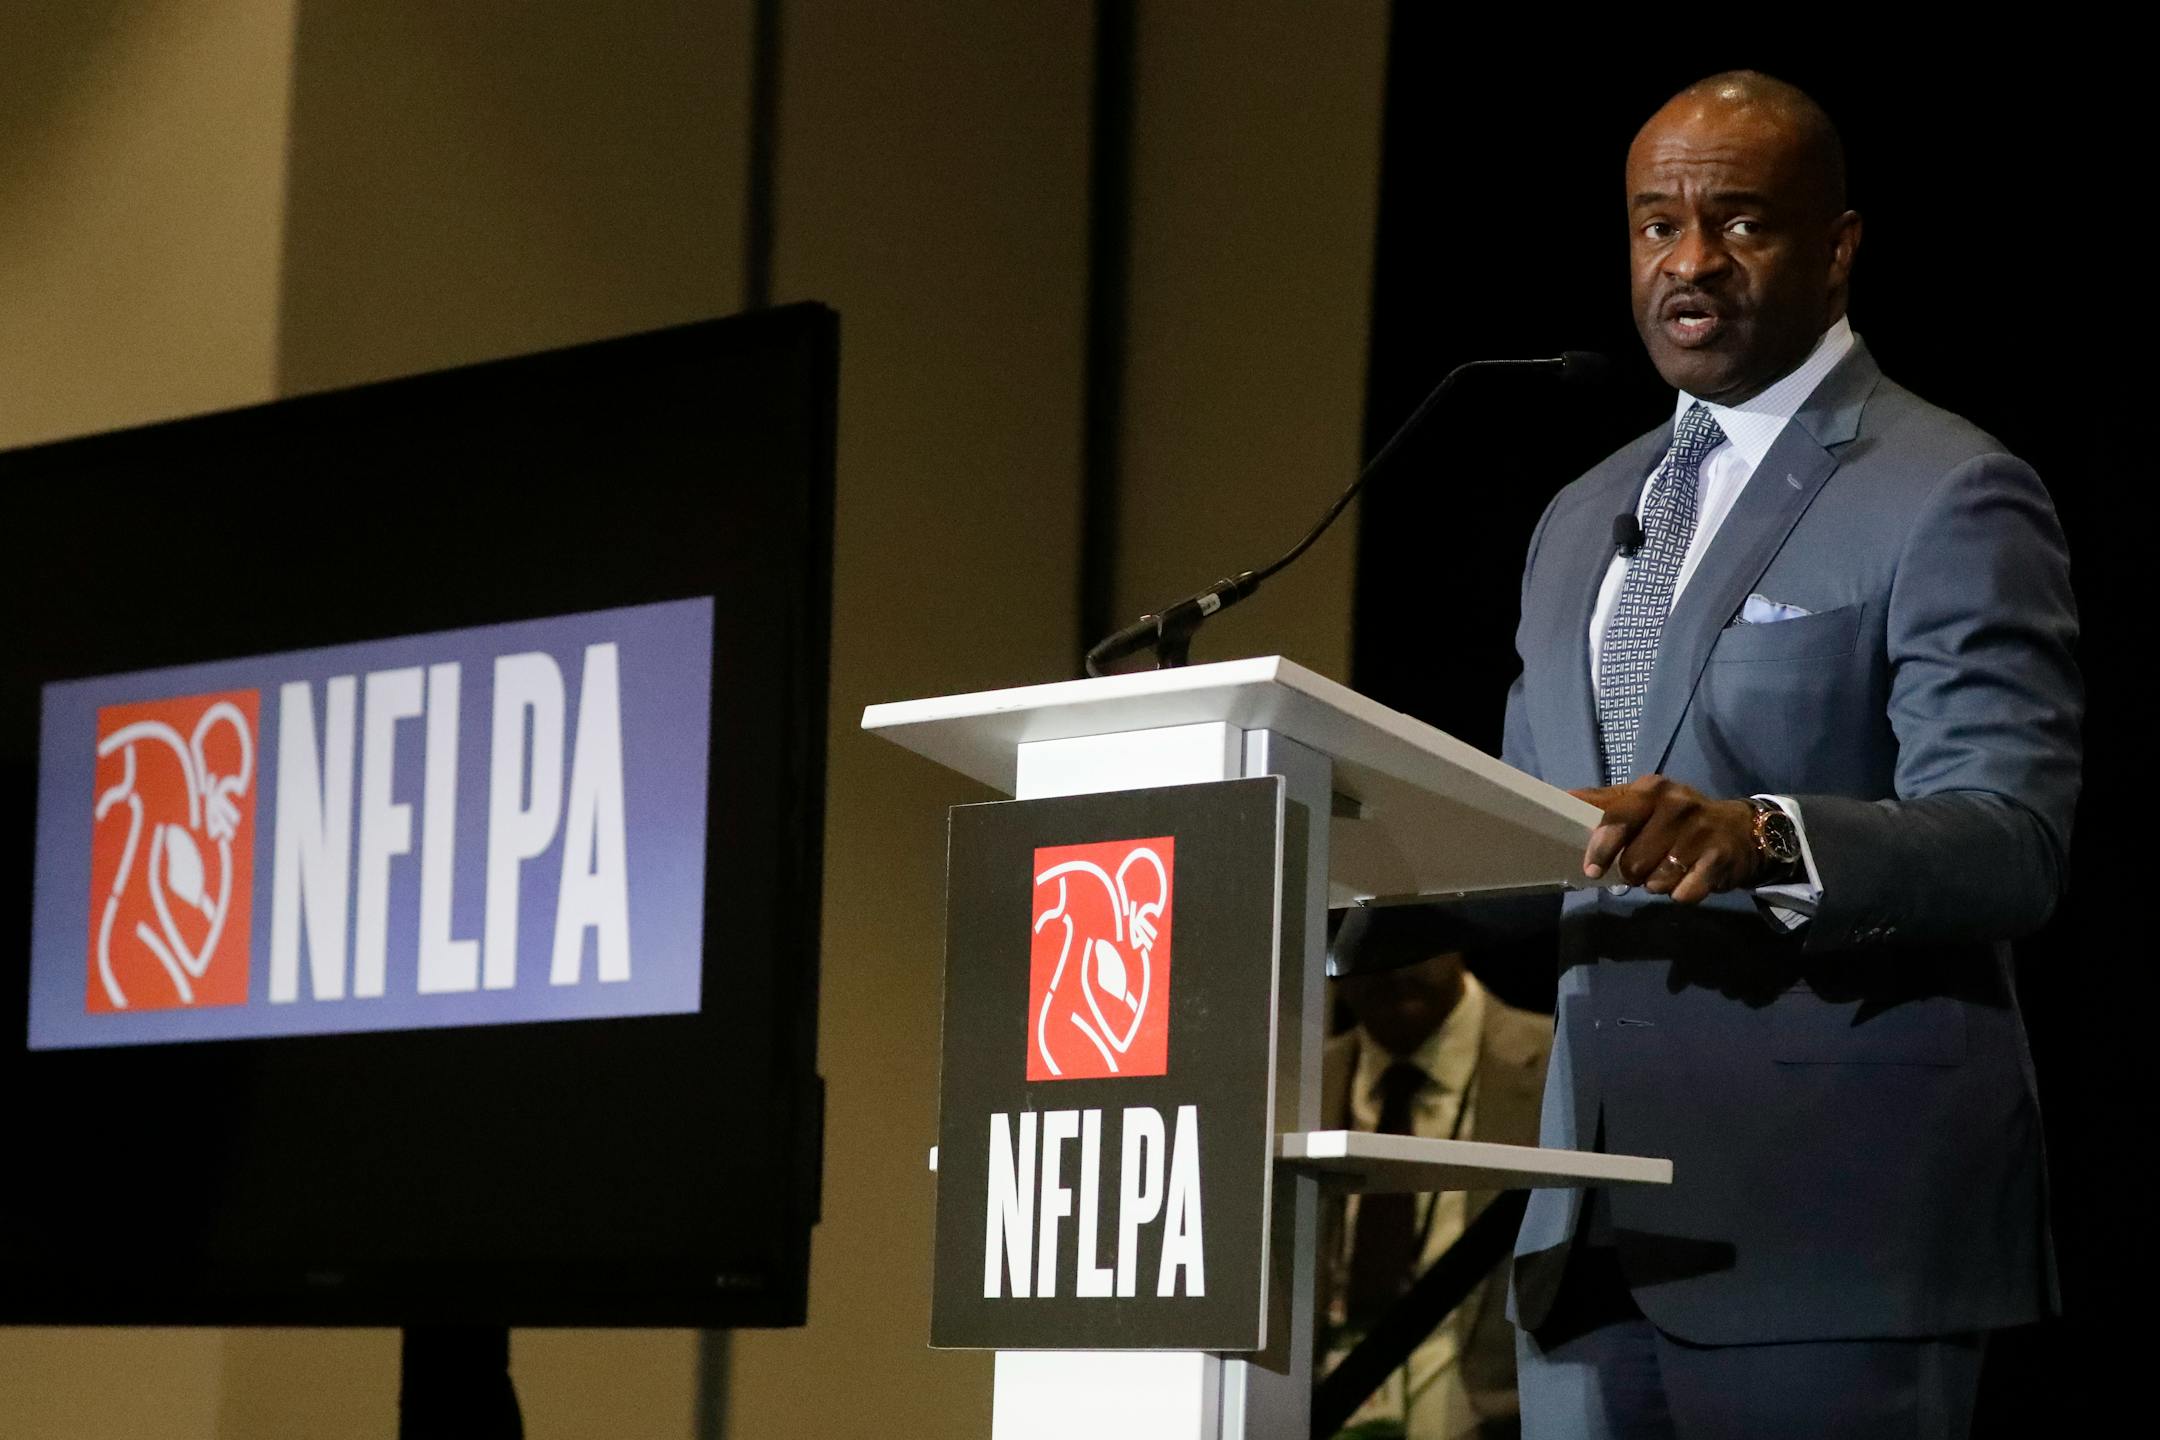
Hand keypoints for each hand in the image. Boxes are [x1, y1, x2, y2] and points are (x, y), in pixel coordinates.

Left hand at [1569, 775, 1762, 903]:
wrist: (1739, 830)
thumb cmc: (1676, 819)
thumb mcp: (1641, 802)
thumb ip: (1603, 803)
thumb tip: (1561, 797)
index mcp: (1651, 790)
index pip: (1617, 820)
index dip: (1602, 848)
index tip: (1592, 869)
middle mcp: (1678, 806)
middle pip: (1634, 861)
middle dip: (1632, 872)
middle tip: (1641, 866)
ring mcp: (1701, 832)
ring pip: (1657, 881)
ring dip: (1656, 883)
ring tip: (1666, 870)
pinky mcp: (1719, 859)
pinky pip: (1684, 893)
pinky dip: (1680, 893)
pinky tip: (1688, 878)